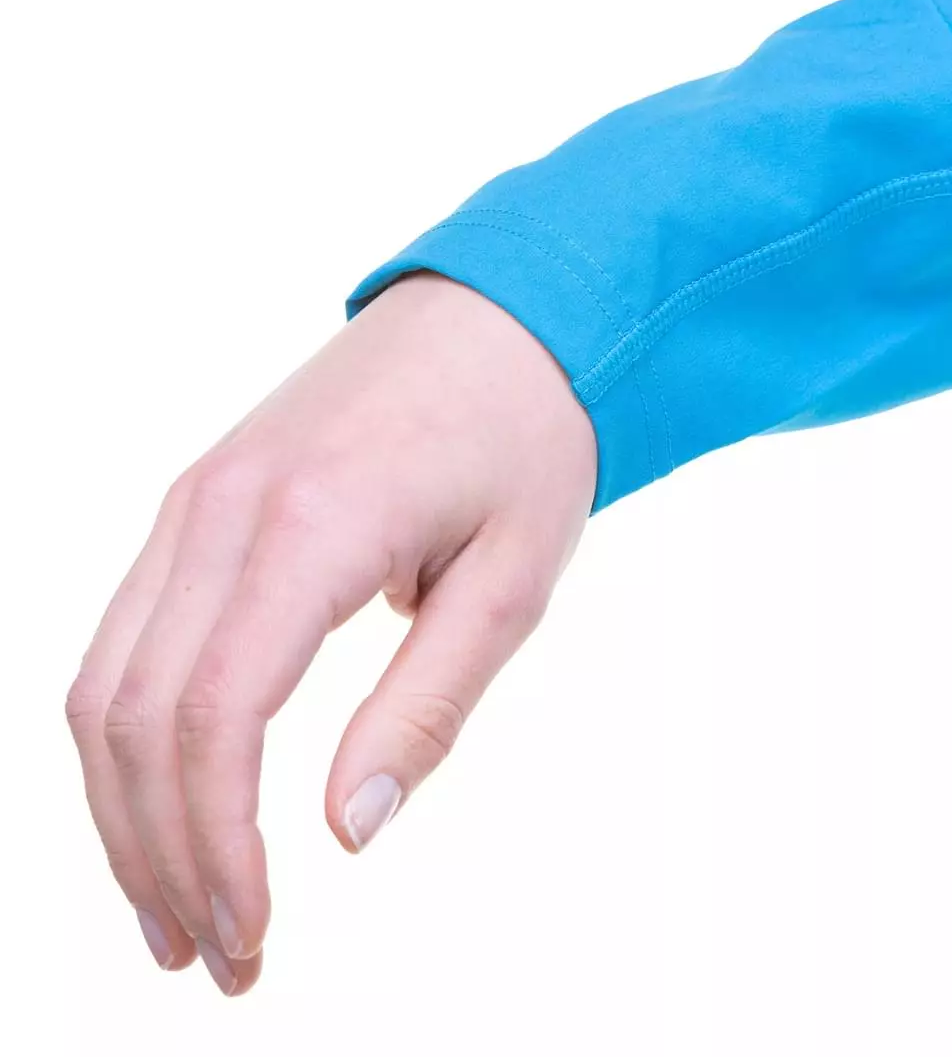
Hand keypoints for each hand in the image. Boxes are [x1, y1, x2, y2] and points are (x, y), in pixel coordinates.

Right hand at [65, 271, 597, 994]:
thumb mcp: (511, 579)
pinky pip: (128, 632)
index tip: (255, 934)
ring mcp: (196, 497)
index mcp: (308, 526)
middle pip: (131, 715)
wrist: (502, 314)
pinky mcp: (200, 499)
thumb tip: (344, 831)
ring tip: (175, 908)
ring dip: (125, 807)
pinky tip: (167, 796)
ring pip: (103, 680)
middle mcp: (220, 508)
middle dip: (159, 853)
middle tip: (219, 958)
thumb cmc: (527, 440)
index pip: (212, 719)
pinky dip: (131, 731)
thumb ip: (427, 704)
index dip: (216, 846)